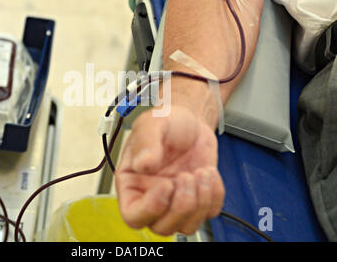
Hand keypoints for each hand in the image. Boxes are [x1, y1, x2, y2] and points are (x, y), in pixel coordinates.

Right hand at [115, 105, 224, 235]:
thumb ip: (146, 143)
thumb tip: (142, 164)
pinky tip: (209, 172)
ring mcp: (175, 201)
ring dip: (200, 202)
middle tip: (186, 176)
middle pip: (162, 228)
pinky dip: (215, 195)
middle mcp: (151, 197)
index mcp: (132, 183)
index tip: (166, 184)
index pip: (133, 215)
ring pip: (187, 226)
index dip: (151, 208)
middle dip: (181, 206)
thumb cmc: (166, 122)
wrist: (189, 120)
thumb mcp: (151, 124)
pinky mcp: (198, 199)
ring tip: (201, 172)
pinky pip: (210, 213)